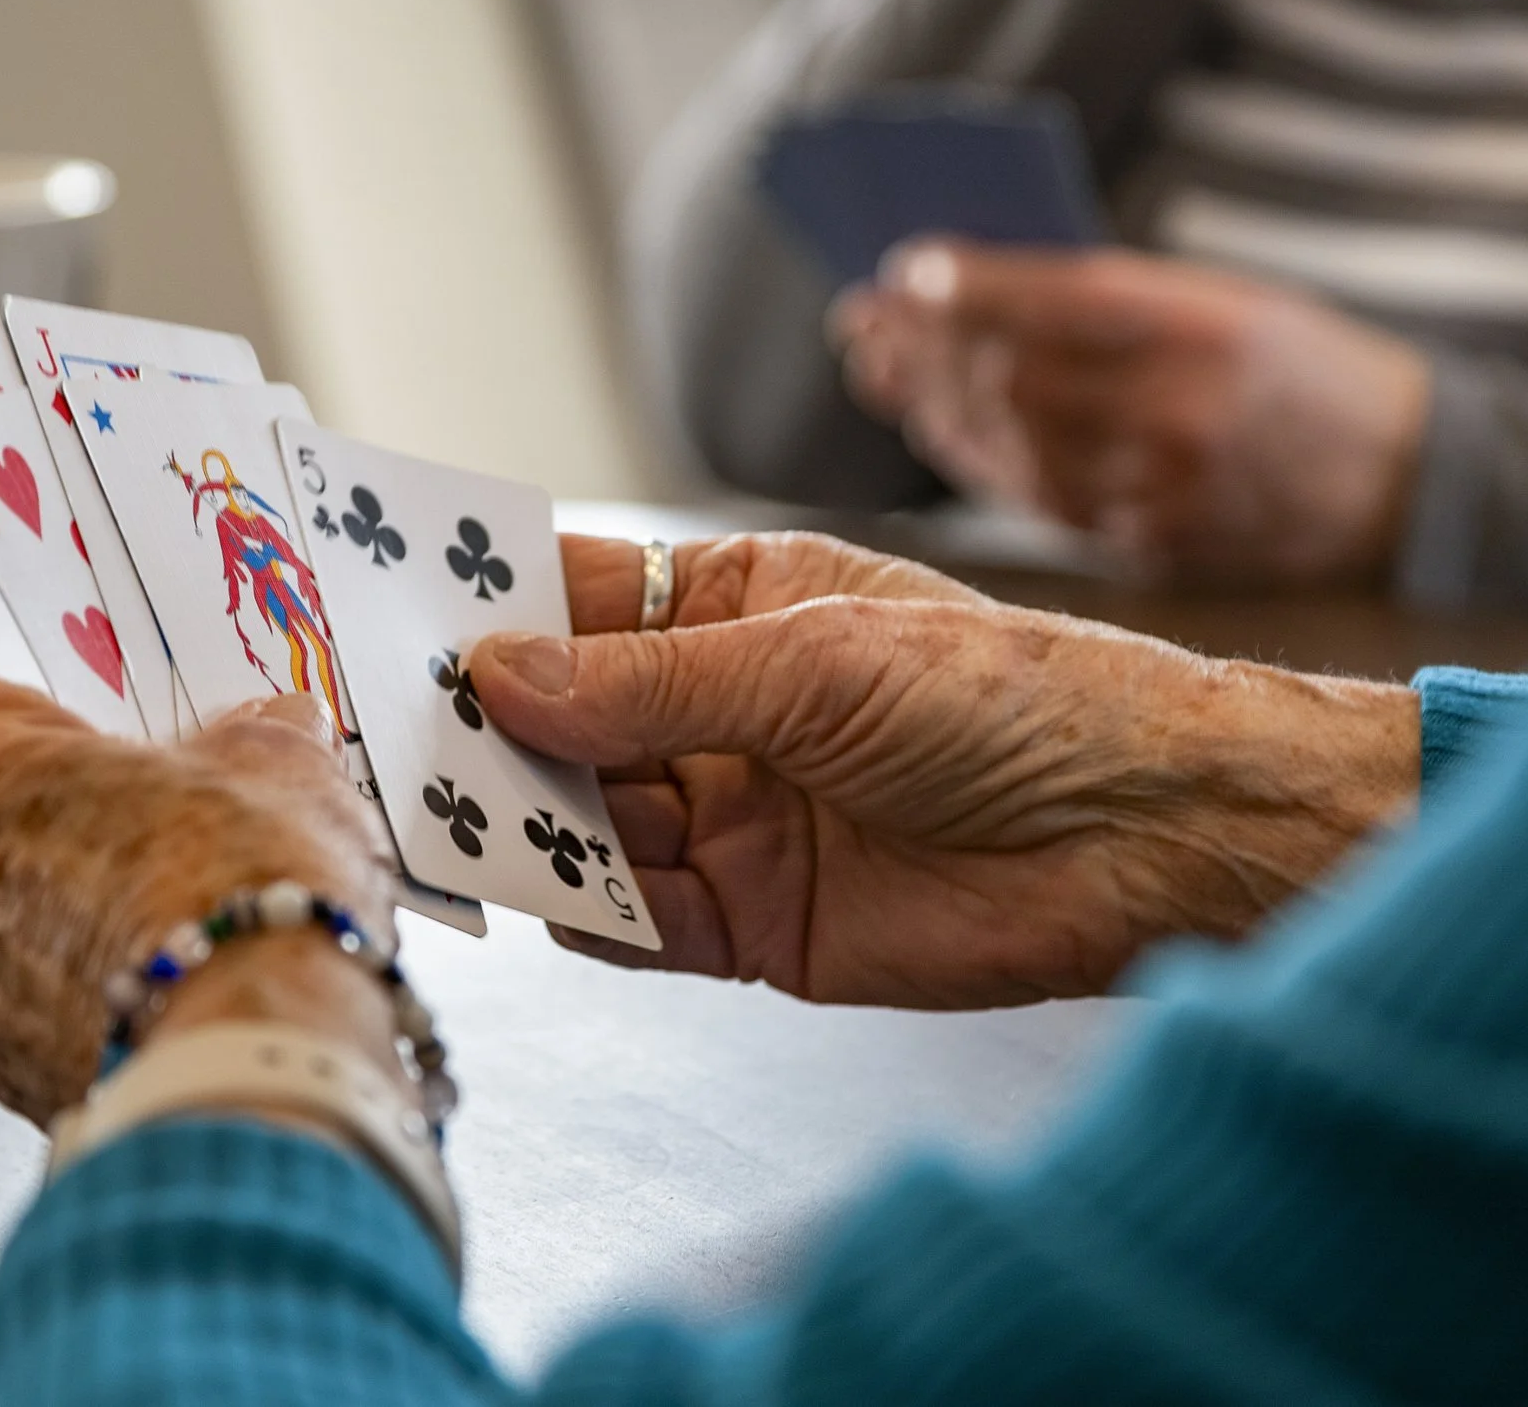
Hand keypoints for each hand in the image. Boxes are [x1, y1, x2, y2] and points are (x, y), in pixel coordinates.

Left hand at [0, 660, 401, 1126]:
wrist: (260, 1047)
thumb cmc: (235, 890)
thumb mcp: (276, 758)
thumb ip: (254, 734)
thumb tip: (270, 735)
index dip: (81, 706)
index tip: (132, 716)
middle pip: (2, 817)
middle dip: (88, 812)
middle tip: (181, 808)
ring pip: (20, 921)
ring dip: (93, 907)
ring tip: (198, 903)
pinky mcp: (2, 1079)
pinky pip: (48, 1008)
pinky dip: (105, 989)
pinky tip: (189, 977)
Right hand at [469, 533, 1419, 1007]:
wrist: (1142, 836)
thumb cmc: (1011, 696)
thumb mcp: (813, 663)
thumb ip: (649, 683)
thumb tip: (499, 674)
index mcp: (744, 607)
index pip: (585, 599)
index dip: (489, 607)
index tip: (385, 612)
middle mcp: (726, 713)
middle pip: (565, 721)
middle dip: (487, 730)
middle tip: (391, 735)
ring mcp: (736, 821)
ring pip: (586, 825)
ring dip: (524, 824)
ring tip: (450, 819)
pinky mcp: (755, 927)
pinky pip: (637, 923)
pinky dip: (587, 913)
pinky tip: (550, 897)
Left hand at [831, 241, 1430, 589]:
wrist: (1411, 479)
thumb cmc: (1301, 365)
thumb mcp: (1226, 300)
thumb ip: (1110, 297)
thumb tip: (968, 285)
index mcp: (1203, 330)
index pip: (1049, 304)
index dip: (962, 289)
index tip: (902, 270)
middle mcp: (1179, 415)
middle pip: (1011, 381)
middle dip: (924, 350)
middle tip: (861, 323)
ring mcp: (1164, 494)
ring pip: (1011, 449)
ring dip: (934, 407)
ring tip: (884, 369)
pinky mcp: (1153, 550)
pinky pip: (1038, 503)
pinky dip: (980, 460)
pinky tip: (941, 428)